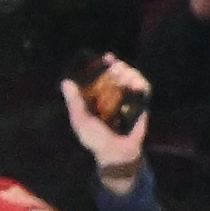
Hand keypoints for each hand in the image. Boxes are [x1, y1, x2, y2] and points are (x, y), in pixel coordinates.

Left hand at [65, 58, 152, 181]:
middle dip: (118, 66)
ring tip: (125, 76)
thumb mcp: (80, 120)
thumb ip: (74, 102)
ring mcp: (128, 98)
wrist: (116, 152)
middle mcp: (113, 93)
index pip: (101, 74)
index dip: (103, 64)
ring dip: (130, 72)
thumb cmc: (95, 138)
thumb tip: (65, 82)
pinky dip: (140, 83)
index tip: (107, 58)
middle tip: (116, 67)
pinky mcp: (141, 104)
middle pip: (118, 72)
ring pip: (132, 77)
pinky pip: (144, 89)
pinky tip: (135, 83)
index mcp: (97, 94)